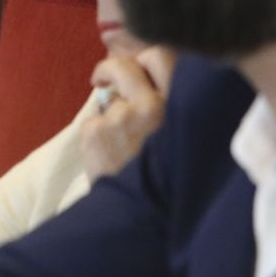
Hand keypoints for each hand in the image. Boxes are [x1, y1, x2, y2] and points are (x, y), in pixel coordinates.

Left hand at [78, 46, 174, 178]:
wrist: (143, 219)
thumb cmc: (167, 180)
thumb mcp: (183, 139)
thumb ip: (170, 108)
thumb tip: (141, 76)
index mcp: (182, 107)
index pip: (162, 57)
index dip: (145, 58)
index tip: (136, 65)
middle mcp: (155, 107)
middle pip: (127, 65)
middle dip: (112, 67)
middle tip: (103, 77)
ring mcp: (122, 117)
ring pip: (109, 97)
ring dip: (109, 112)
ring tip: (116, 142)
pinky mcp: (97, 131)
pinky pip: (92, 122)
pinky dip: (96, 136)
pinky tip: (108, 159)